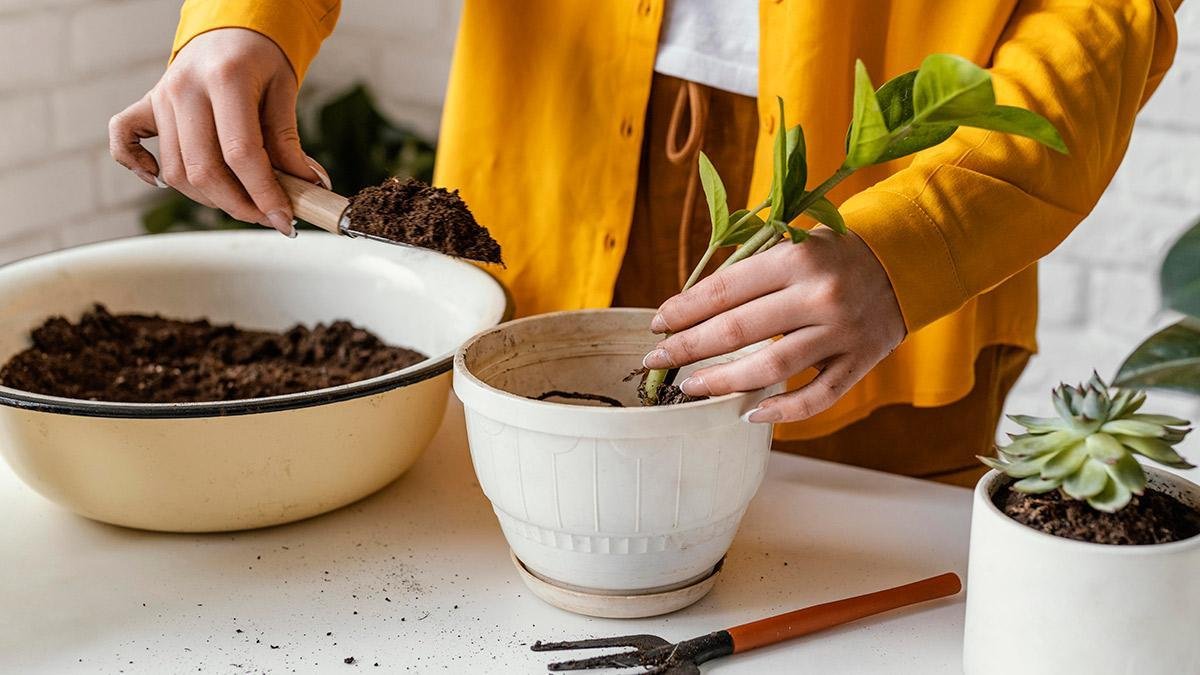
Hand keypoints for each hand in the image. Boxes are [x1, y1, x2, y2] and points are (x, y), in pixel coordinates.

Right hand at [108, 28, 326, 235]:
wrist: (228, 32)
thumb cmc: (259, 59)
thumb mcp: (284, 91)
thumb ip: (289, 142)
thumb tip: (307, 187)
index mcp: (225, 78)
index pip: (241, 153)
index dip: (264, 194)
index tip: (284, 219)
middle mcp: (185, 88)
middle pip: (203, 169)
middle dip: (239, 204)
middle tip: (267, 216)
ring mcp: (161, 97)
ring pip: (174, 170)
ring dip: (208, 198)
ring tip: (242, 200)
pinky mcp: (146, 105)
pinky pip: (124, 141)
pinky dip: (137, 166)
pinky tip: (161, 182)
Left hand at [642, 228, 905, 422]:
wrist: (907, 261)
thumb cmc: (833, 255)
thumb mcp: (794, 243)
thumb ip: (750, 271)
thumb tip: (689, 309)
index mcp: (796, 258)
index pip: (724, 290)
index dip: (684, 310)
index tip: (657, 324)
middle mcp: (818, 295)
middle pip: (738, 329)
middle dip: (688, 347)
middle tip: (657, 360)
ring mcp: (841, 332)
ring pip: (770, 368)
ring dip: (723, 381)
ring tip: (691, 387)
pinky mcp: (860, 361)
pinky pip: (817, 397)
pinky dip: (781, 411)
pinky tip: (747, 414)